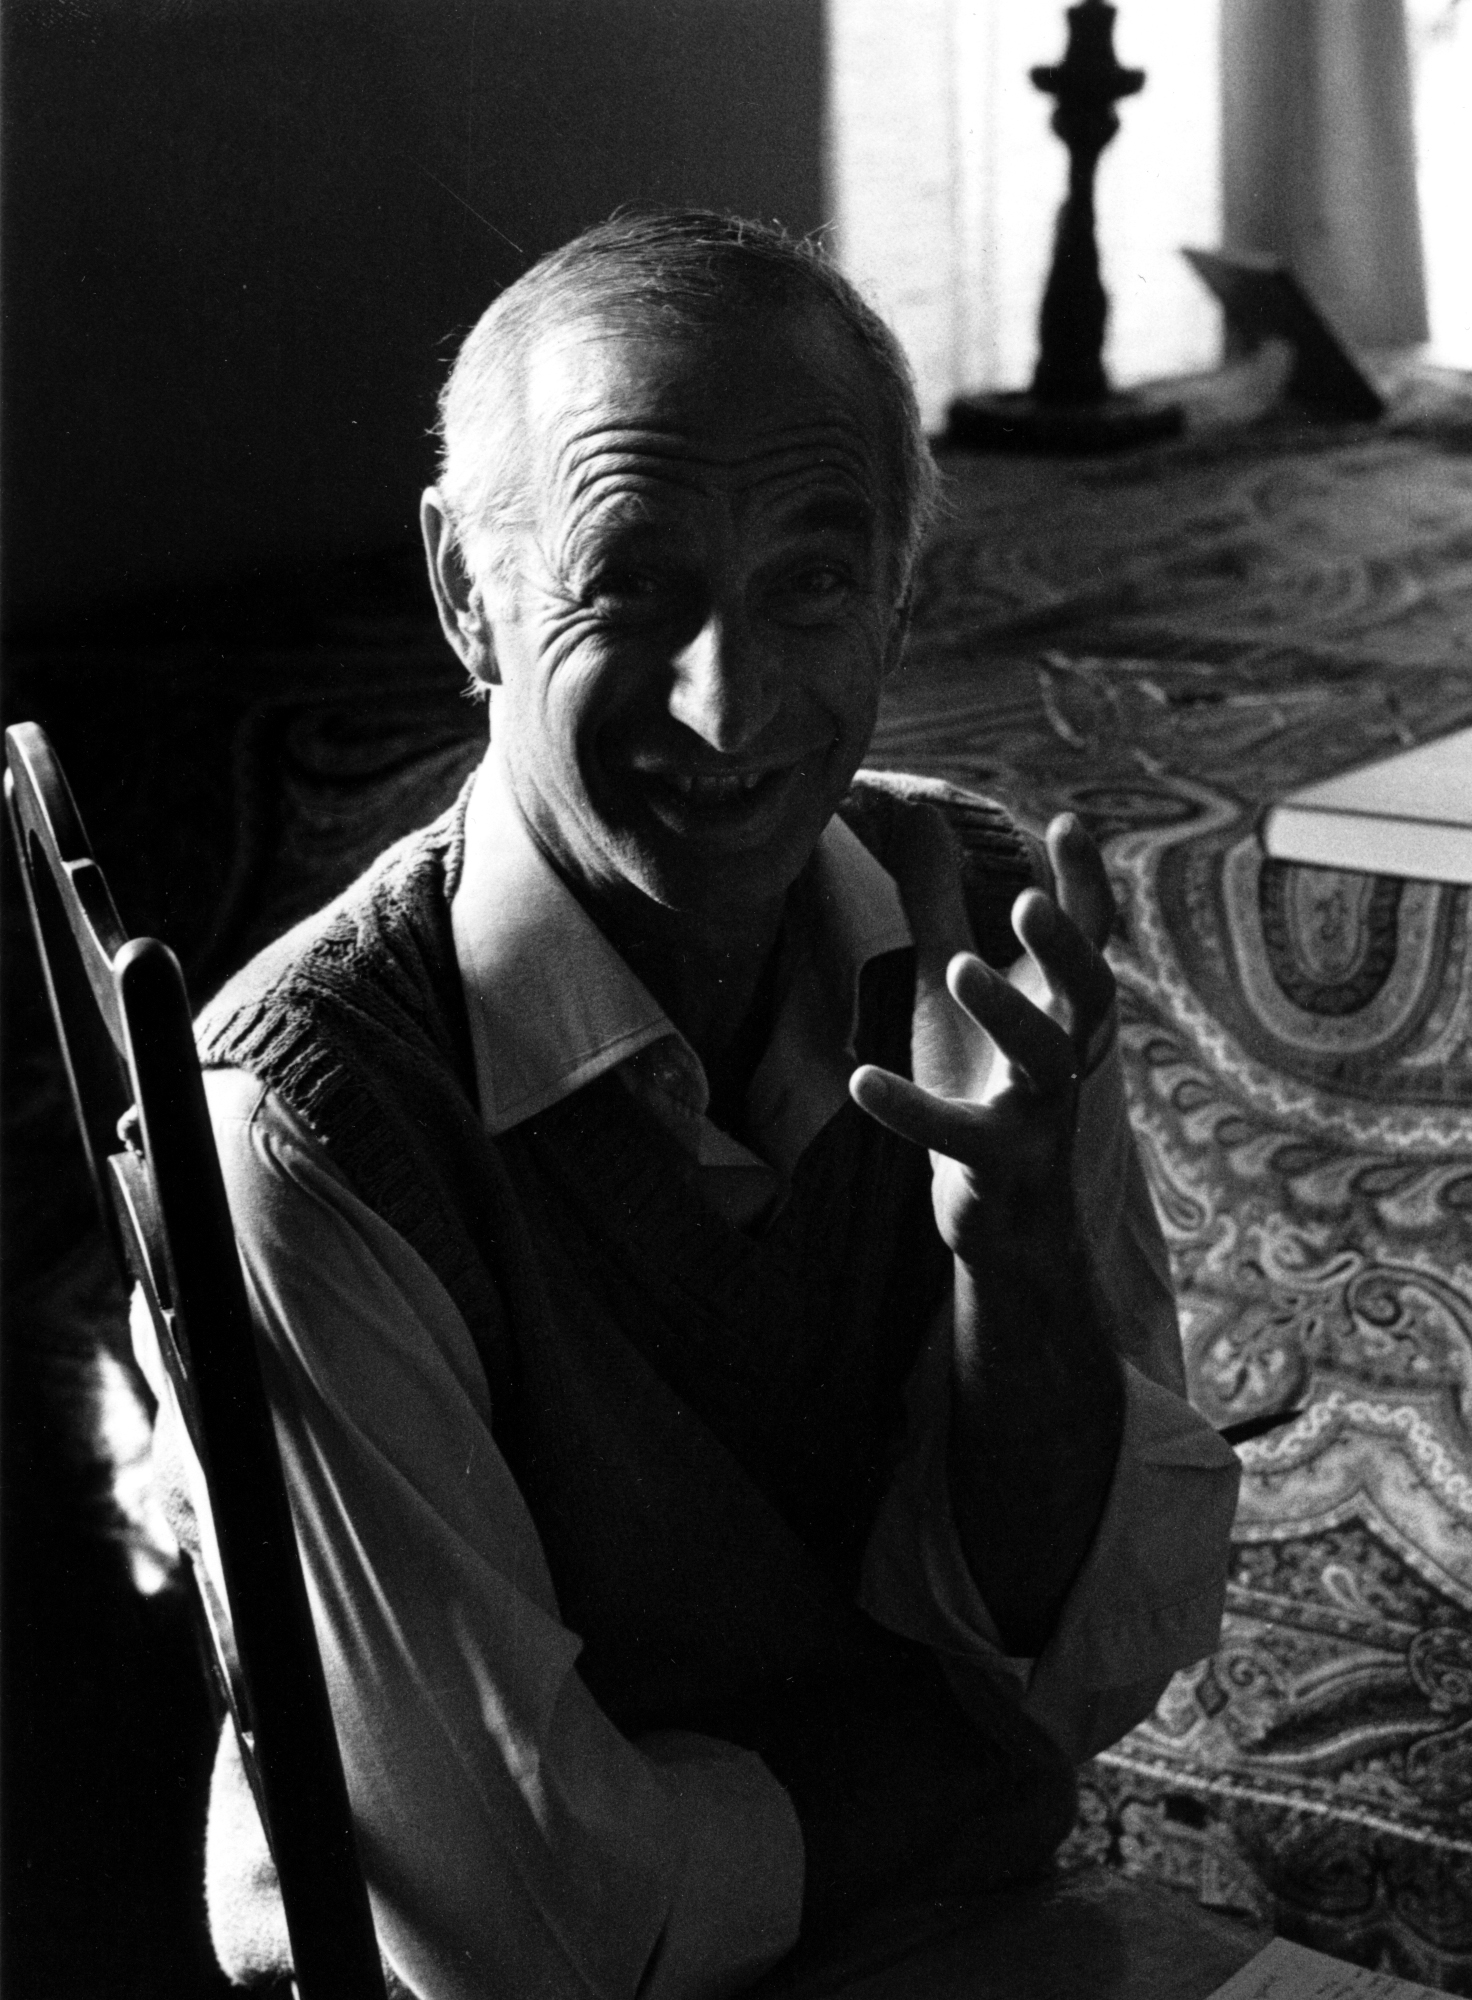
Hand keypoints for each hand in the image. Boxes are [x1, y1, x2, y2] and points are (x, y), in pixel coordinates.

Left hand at [850, 807, 1124, 1649]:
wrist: (1001, 1217)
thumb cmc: (981, 1082)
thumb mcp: (954, 985)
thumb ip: (940, 901)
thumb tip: (918, 811)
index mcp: (1062, 1009)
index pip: (1091, 937)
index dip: (1087, 884)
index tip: (1069, 821)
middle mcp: (1068, 1058)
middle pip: (1092, 991)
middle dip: (1067, 944)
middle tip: (1027, 897)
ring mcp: (1040, 1116)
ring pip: (1046, 1061)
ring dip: (1006, 1012)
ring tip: (955, 967)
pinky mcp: (997, 1167)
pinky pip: (959, 1137)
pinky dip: (912, 1110)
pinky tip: (862, 1080)